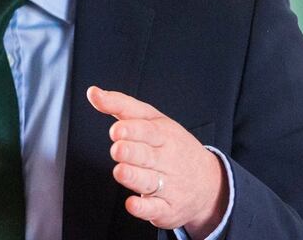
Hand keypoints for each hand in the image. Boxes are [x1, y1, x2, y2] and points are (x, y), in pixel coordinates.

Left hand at [87, 86, 227, 236]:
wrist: (209, 183)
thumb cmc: (172, 145)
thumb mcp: (152, 120)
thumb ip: (121, 105)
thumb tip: (93, 92)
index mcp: (164, 135)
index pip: (149, 131)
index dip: (132, 130)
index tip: (116, 130)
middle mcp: (167, 159)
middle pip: (148, 155)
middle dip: (132, 152)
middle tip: (117, 149)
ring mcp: (168, 185)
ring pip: (150, 181)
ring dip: (134, 177)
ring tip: (120, 171)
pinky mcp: (167, 209)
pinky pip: (155, 209)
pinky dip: (143, 208)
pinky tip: (132, 203)